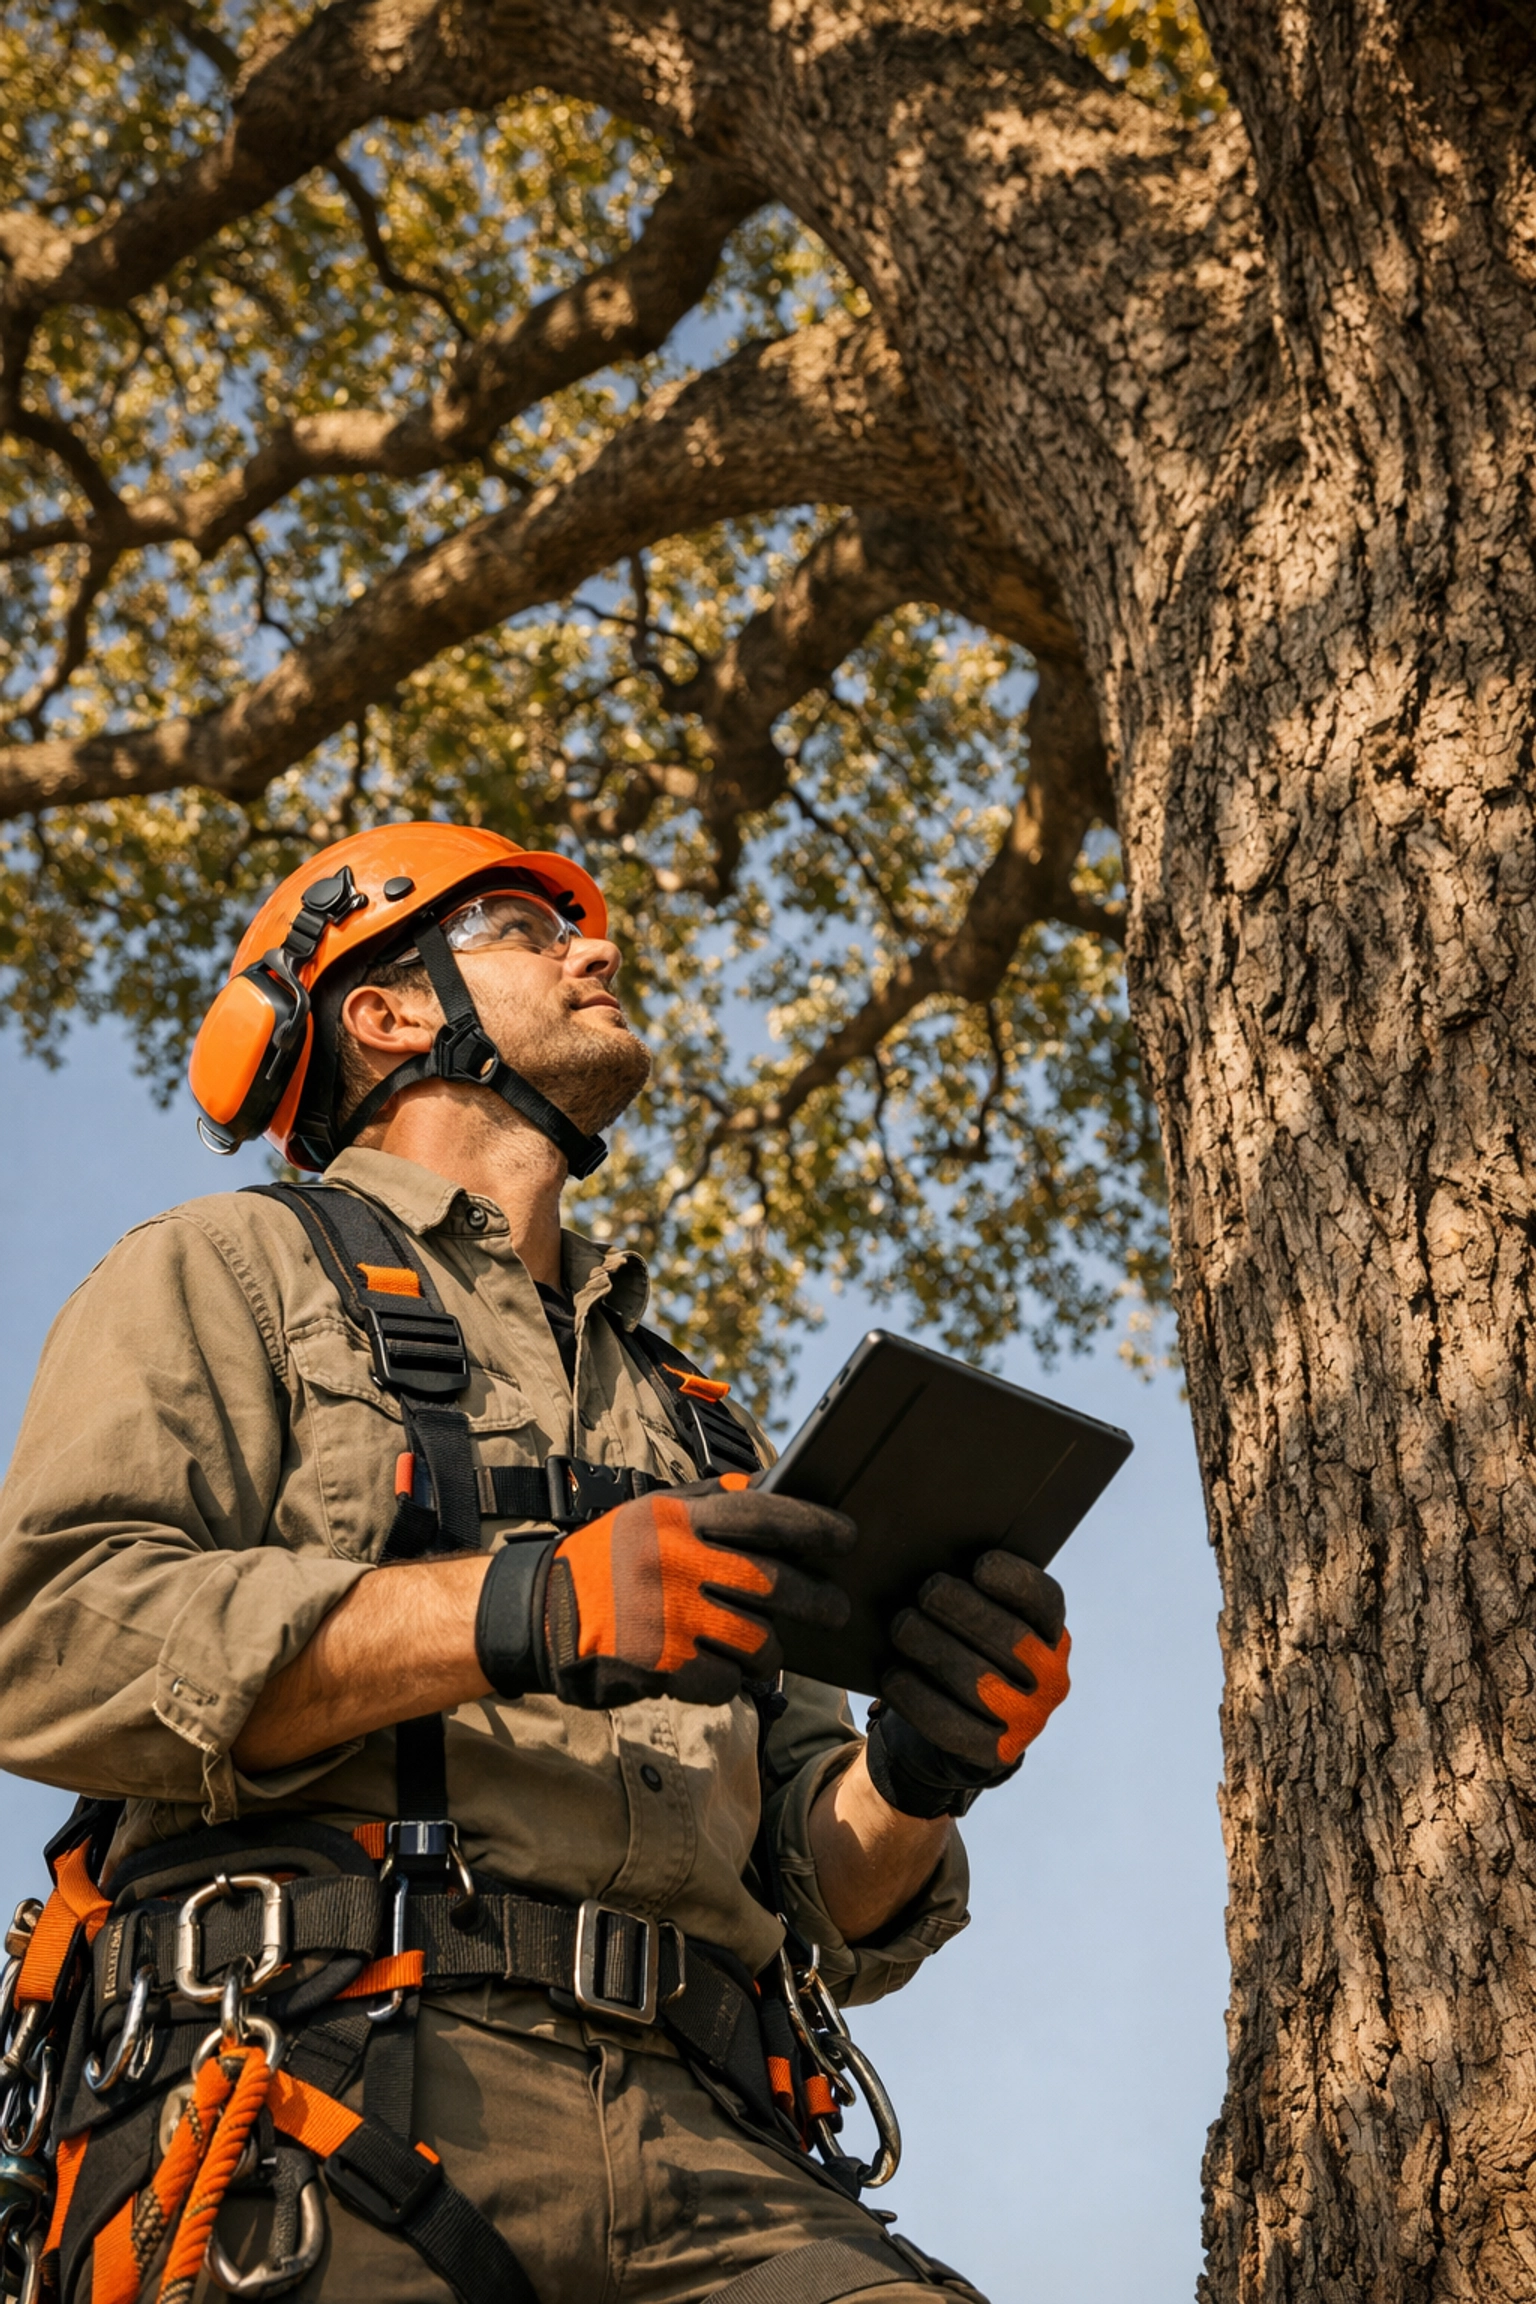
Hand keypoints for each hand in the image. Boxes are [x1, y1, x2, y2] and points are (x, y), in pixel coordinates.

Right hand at [475, 1473, 854, 1708]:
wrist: (542, 1612)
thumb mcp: (653, 1514)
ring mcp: (667, 1613)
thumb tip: (770, 1485)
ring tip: (765, 1648)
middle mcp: (675, 1560)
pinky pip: (724, 1681)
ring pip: (755, 1639)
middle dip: (816, 1599)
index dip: (810, 1524)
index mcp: (678, 1518)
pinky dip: (732, 1682)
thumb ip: (709, 1501)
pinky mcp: (659, 1662)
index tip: (847, 1536)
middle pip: (771, 1583)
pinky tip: (723, 1673)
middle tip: (838, 1610)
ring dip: (769, 1649)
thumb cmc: (610, 1560)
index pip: (760, 1513)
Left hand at [865, 1553, 1070, 1817]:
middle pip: (1008, 1638)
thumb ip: (974, 1589)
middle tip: (925, 1591)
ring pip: (977, 1680)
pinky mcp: (994, 1753)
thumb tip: (935, 1547)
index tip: (979, 1565)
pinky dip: (918, 1697)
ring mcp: (1028, 1721)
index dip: (1016, 1582)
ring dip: (934, 1647)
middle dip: (963, 1610)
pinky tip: (893, 1675)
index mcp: (1052, 1635)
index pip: (1044, 1602)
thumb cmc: (963, 1648)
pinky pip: (950, 1724)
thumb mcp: (978, 1618)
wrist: (957, 1729)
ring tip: (901, 1625)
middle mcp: (1051, 1680)